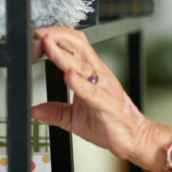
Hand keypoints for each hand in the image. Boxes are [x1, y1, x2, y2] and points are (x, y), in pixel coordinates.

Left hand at [31, 27, 163, 170]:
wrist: (135, 138)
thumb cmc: (111, 124)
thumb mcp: (75, 119)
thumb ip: (56, 112)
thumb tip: (35, 110)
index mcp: (92, 75)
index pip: (76, 46)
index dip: (58, 36)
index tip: (39, 34)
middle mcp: (99, 76)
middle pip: (79, 46)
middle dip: (58, 36)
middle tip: (40, 33)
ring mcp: (104, 89)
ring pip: (83, 65)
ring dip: (63, 54)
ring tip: (48, 45)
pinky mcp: (107, 105)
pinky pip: (92, 91)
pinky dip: (79, 83)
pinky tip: (68, 76)